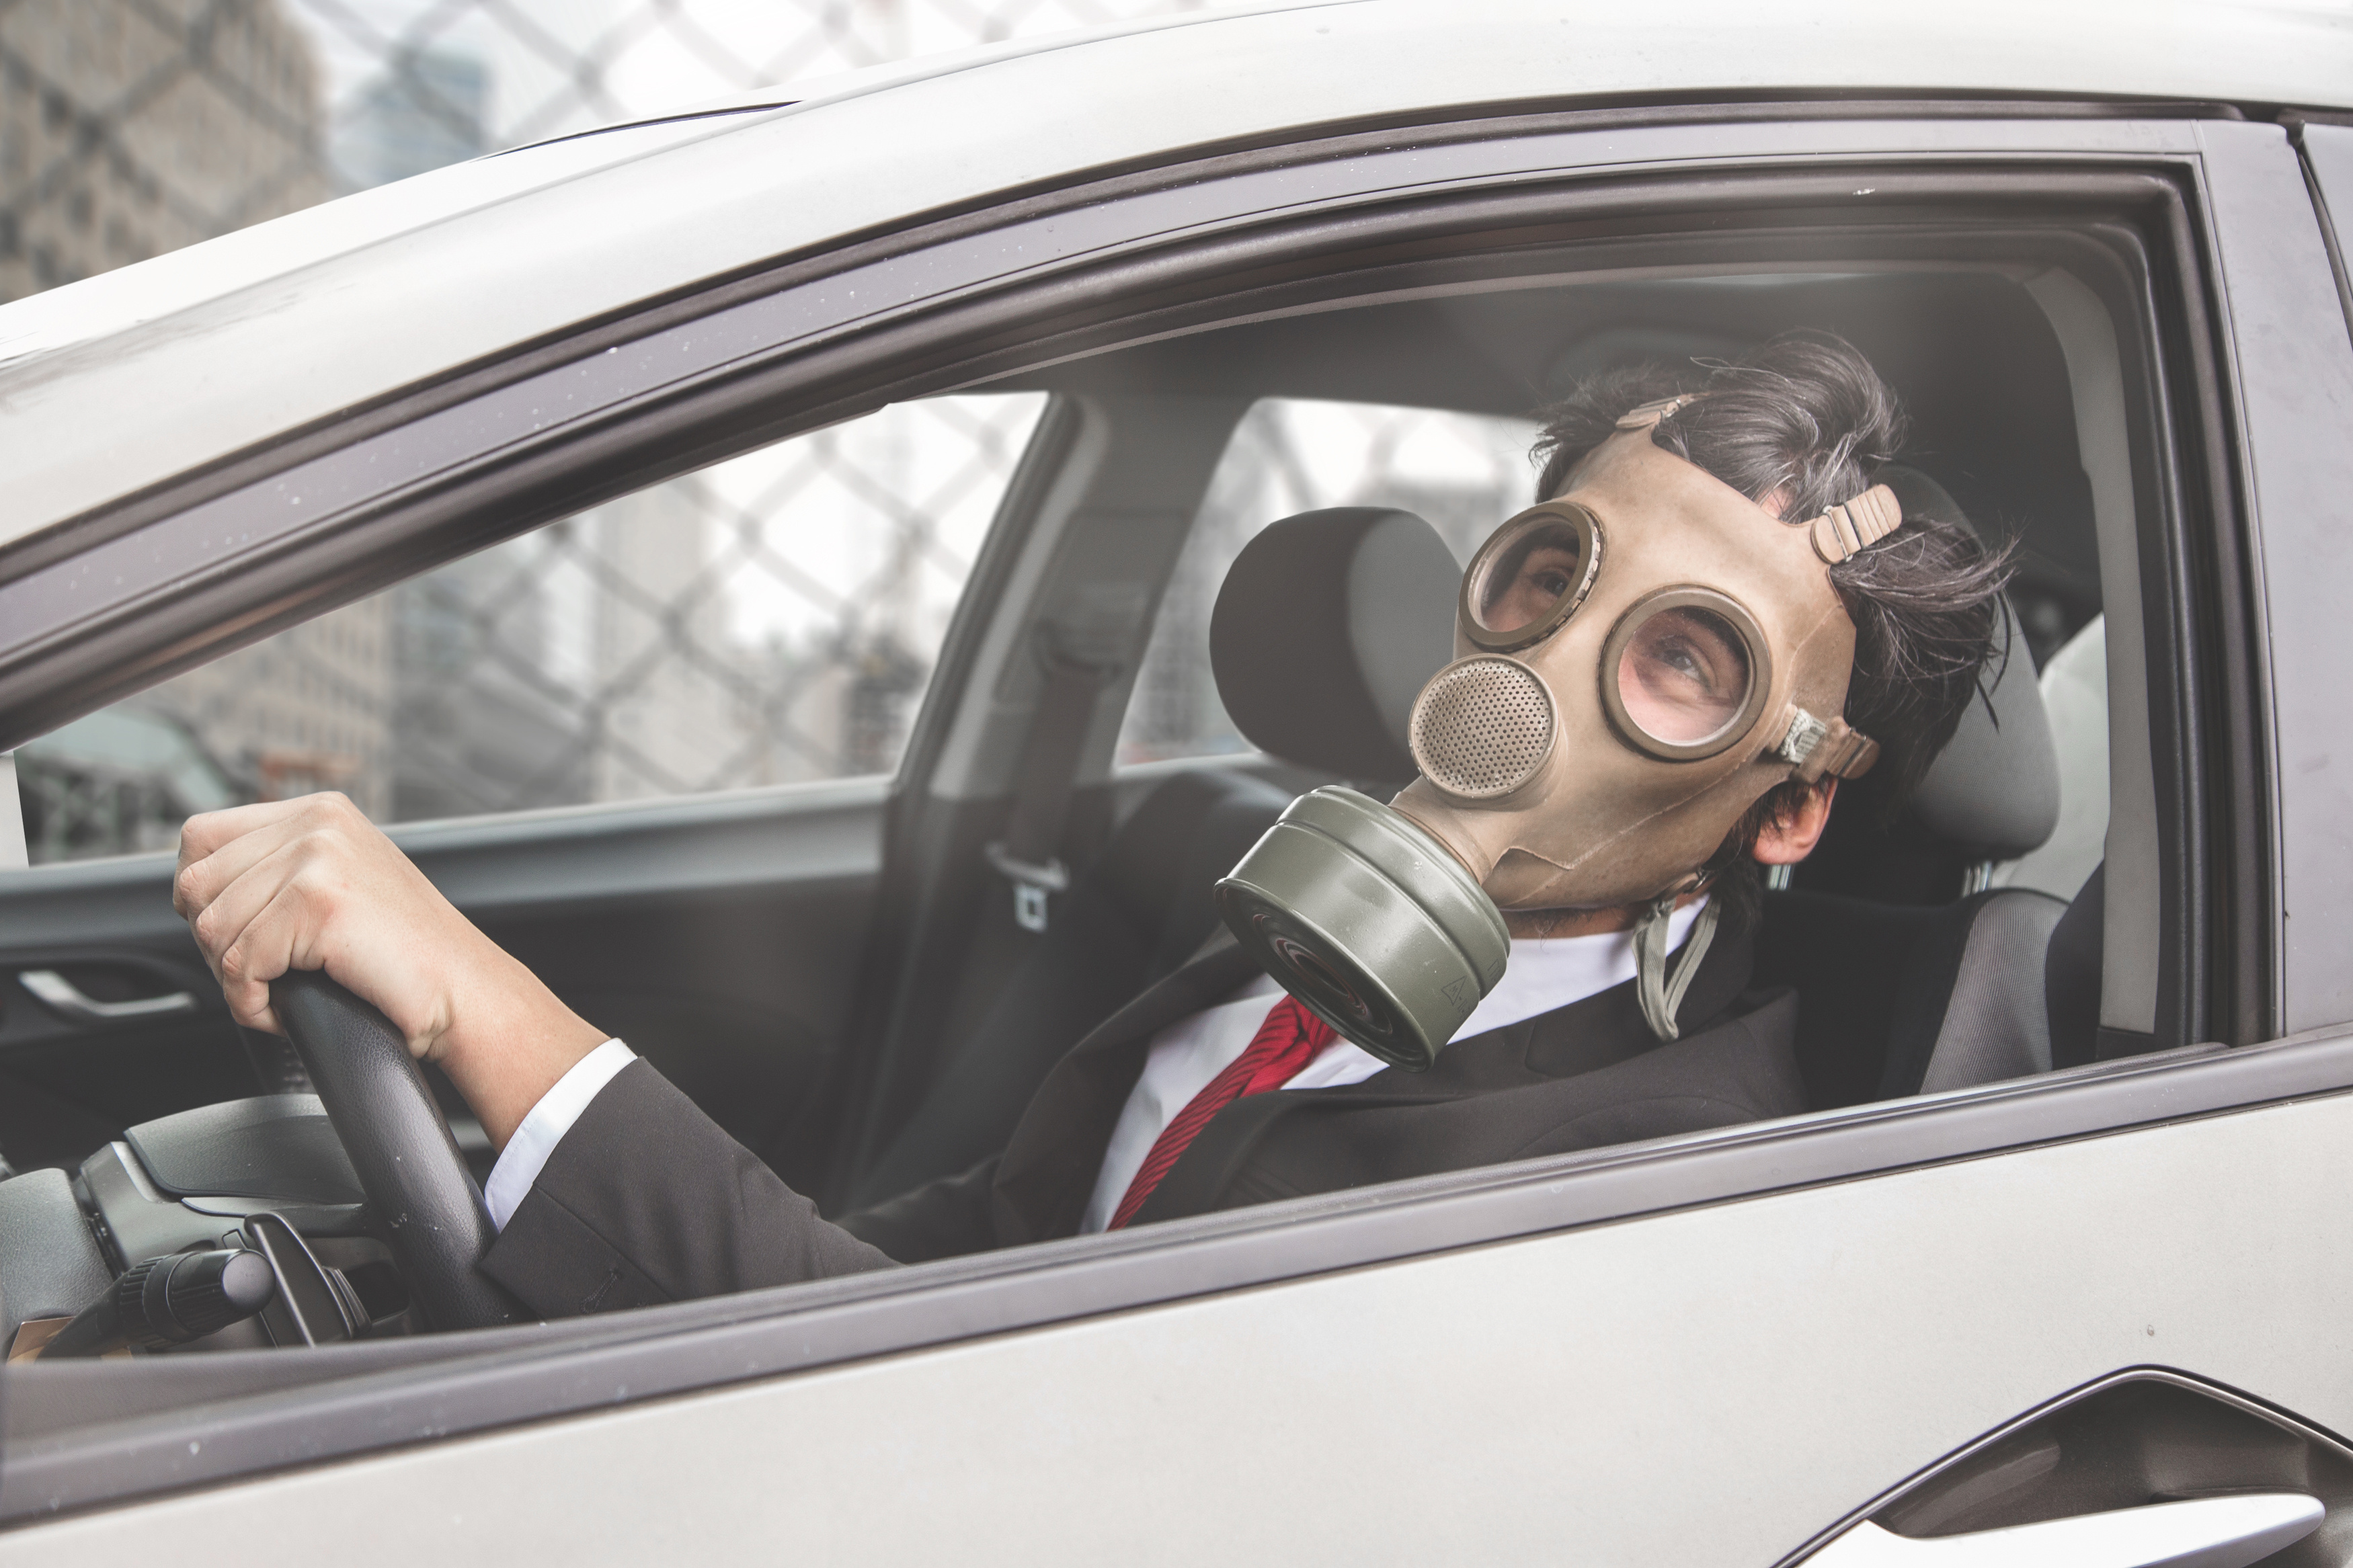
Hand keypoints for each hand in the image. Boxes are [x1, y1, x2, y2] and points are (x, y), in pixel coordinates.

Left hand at [174, 794, 606, 1146]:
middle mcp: (316, 823)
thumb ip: (282, 872)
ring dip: (236, 978)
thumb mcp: (343, 888)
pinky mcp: (318, 902)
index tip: (235, 933)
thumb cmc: (409, 959)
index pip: (200, 837)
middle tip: (263, 973)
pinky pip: (239, 965)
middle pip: (195, 885)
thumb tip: (198, 895)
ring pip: (212, 928)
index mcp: (320, 812)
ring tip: (281, 991)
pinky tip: (286, 1009)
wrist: (466, 994)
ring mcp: (317, 857)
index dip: (203, 897)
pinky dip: (252, 1003)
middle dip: (216, 944)